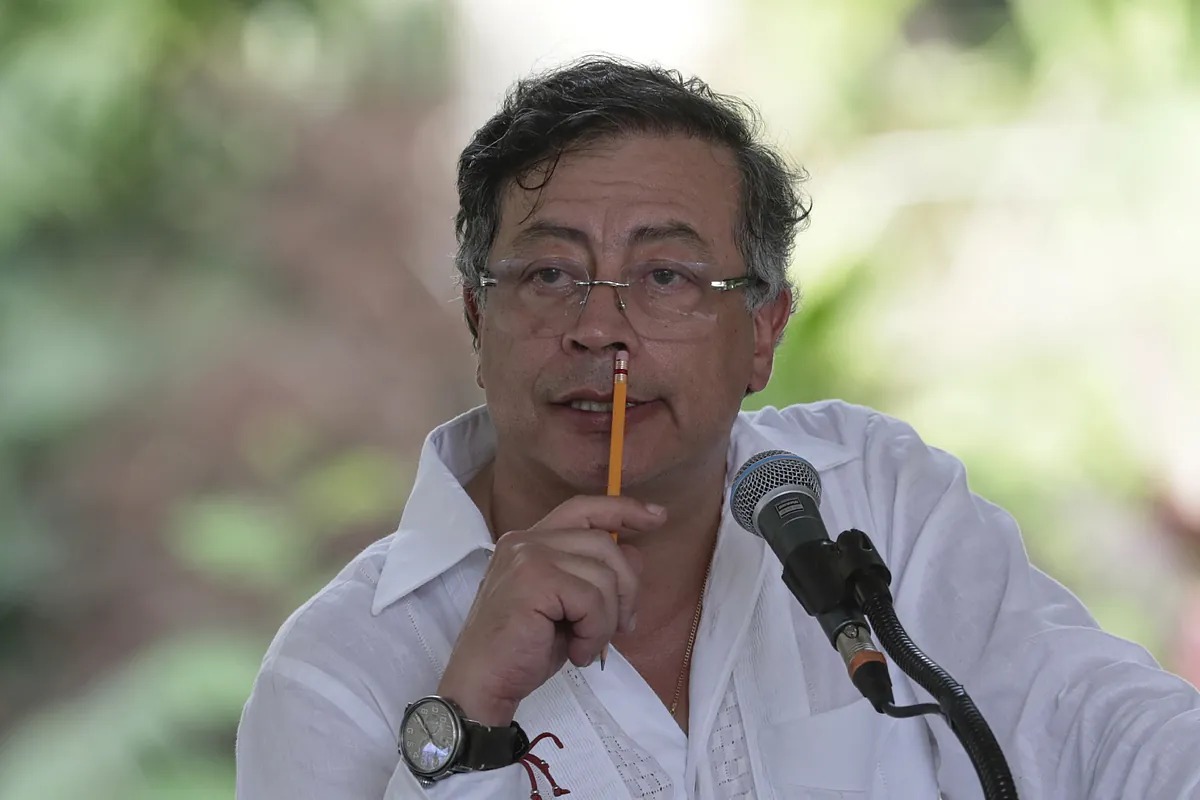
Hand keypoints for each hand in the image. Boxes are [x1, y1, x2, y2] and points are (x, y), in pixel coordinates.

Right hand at [436, 495, 663, 725]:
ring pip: (603, 575)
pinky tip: (577, 652)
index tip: (656, 516)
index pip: (583, 509)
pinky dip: (595, 632)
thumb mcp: (569, 609)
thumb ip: (594, 577)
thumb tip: (636, 553)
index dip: (622, 509)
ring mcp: (528, 557)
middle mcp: (526, 540)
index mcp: (530, 541)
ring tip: (588, 646)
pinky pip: (592, 600)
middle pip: (603, 543)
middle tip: (624, 626)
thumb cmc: (523, 650)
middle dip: (628, 586)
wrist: (483, 684)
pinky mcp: (534, 580)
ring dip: (608, 620)